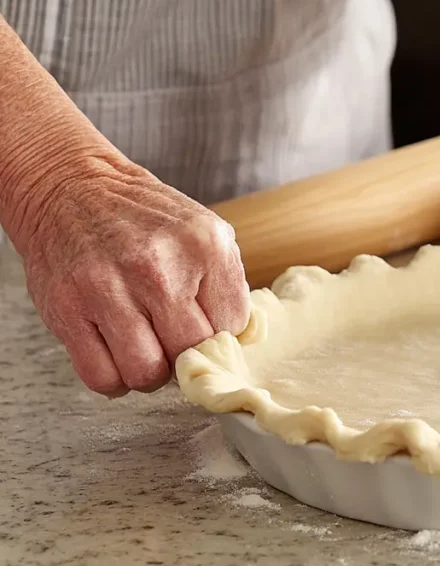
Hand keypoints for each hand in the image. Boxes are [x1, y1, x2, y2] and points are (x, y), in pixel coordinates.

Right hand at [19, 154, 249, 396]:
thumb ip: (227, 283)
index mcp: (204, 245)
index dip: (218, 332)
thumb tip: (245, 338)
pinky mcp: (67, 309)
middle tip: (171, 338)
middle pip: (190, 354)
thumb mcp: (202, 231)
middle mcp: (158, 267)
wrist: (68, 186)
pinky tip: (116, 356)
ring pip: (146, 374)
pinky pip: (102, 377)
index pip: (232, 326)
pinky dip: (113, 380)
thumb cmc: (142, 216)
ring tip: (144, 347)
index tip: (201, 322)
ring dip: (148, 372)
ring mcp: (109, 288)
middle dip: (184, 356)